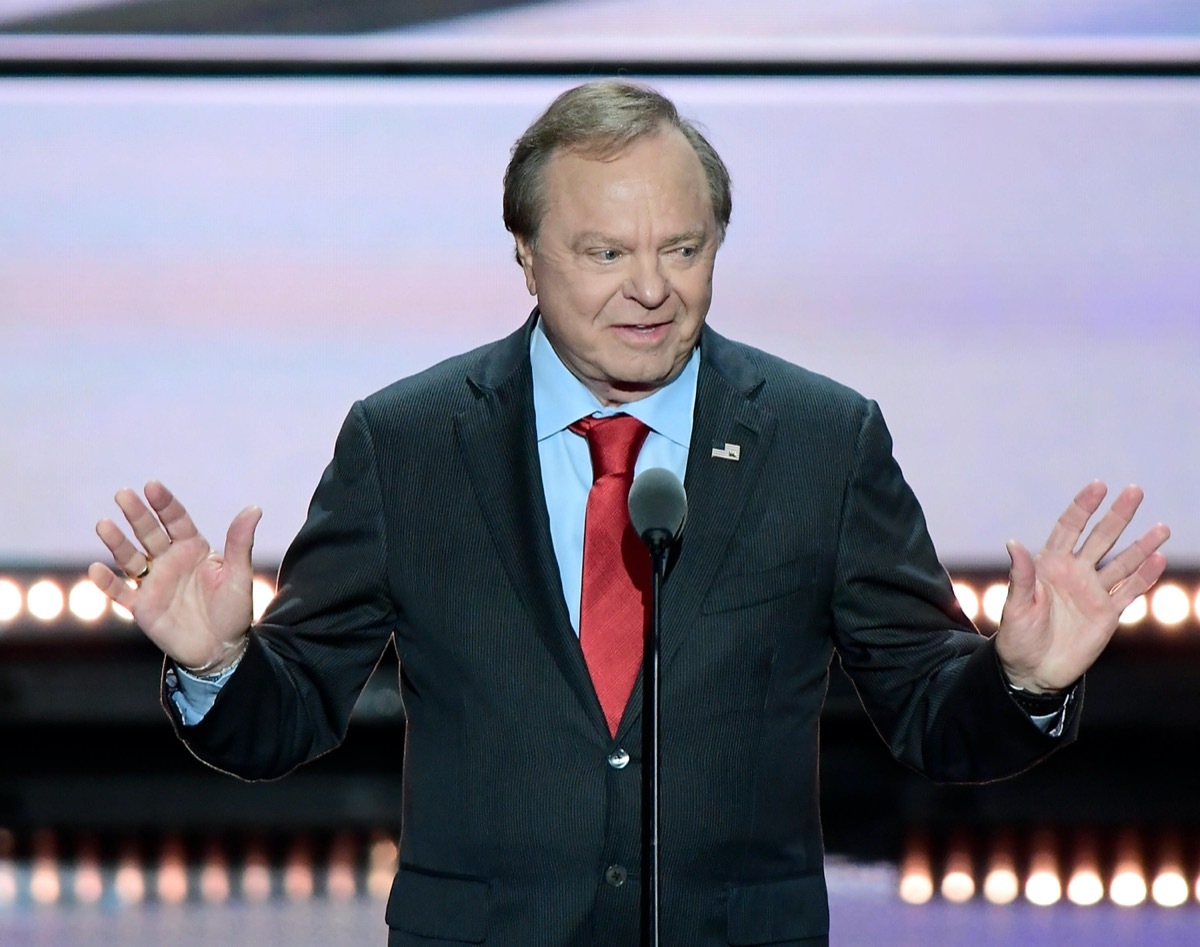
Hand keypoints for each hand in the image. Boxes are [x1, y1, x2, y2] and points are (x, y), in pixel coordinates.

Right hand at [89, 480, 262, 673]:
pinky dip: (108, 583)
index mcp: (194, 549)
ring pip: (130, 558)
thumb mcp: (238, 574)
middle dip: (136, 514)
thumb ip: (240, 543)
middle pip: (149, 533)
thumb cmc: (233, 609)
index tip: (152, 486)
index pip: (176, 520)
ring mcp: (154, 583)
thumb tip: (254, 509)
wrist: (222, 648)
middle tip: (123, 494)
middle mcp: (170, 561)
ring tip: (104, 525)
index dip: (164, 504)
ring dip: (117, 543)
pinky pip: (121, 593)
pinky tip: (96, 569)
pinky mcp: (142, 607)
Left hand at [995, 481, 1169, 693]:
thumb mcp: (1015, 605)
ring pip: (1122, 562)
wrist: (1032, 669)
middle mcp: (1074, 573)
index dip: (1082, 507)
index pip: (1069, 529)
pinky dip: (1145, 577)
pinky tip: (1159, 559)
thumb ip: (1020, 576)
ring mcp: (1093, 592)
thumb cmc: (1017, 635)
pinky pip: (1129, 591)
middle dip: (1117, 516)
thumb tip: (1013, 543)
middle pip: (1101, 538)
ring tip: (1161, 527)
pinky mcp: (1107, 613)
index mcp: (1049, 565)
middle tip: (1135, 491)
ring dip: (1141, 545)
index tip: (1098, 486)